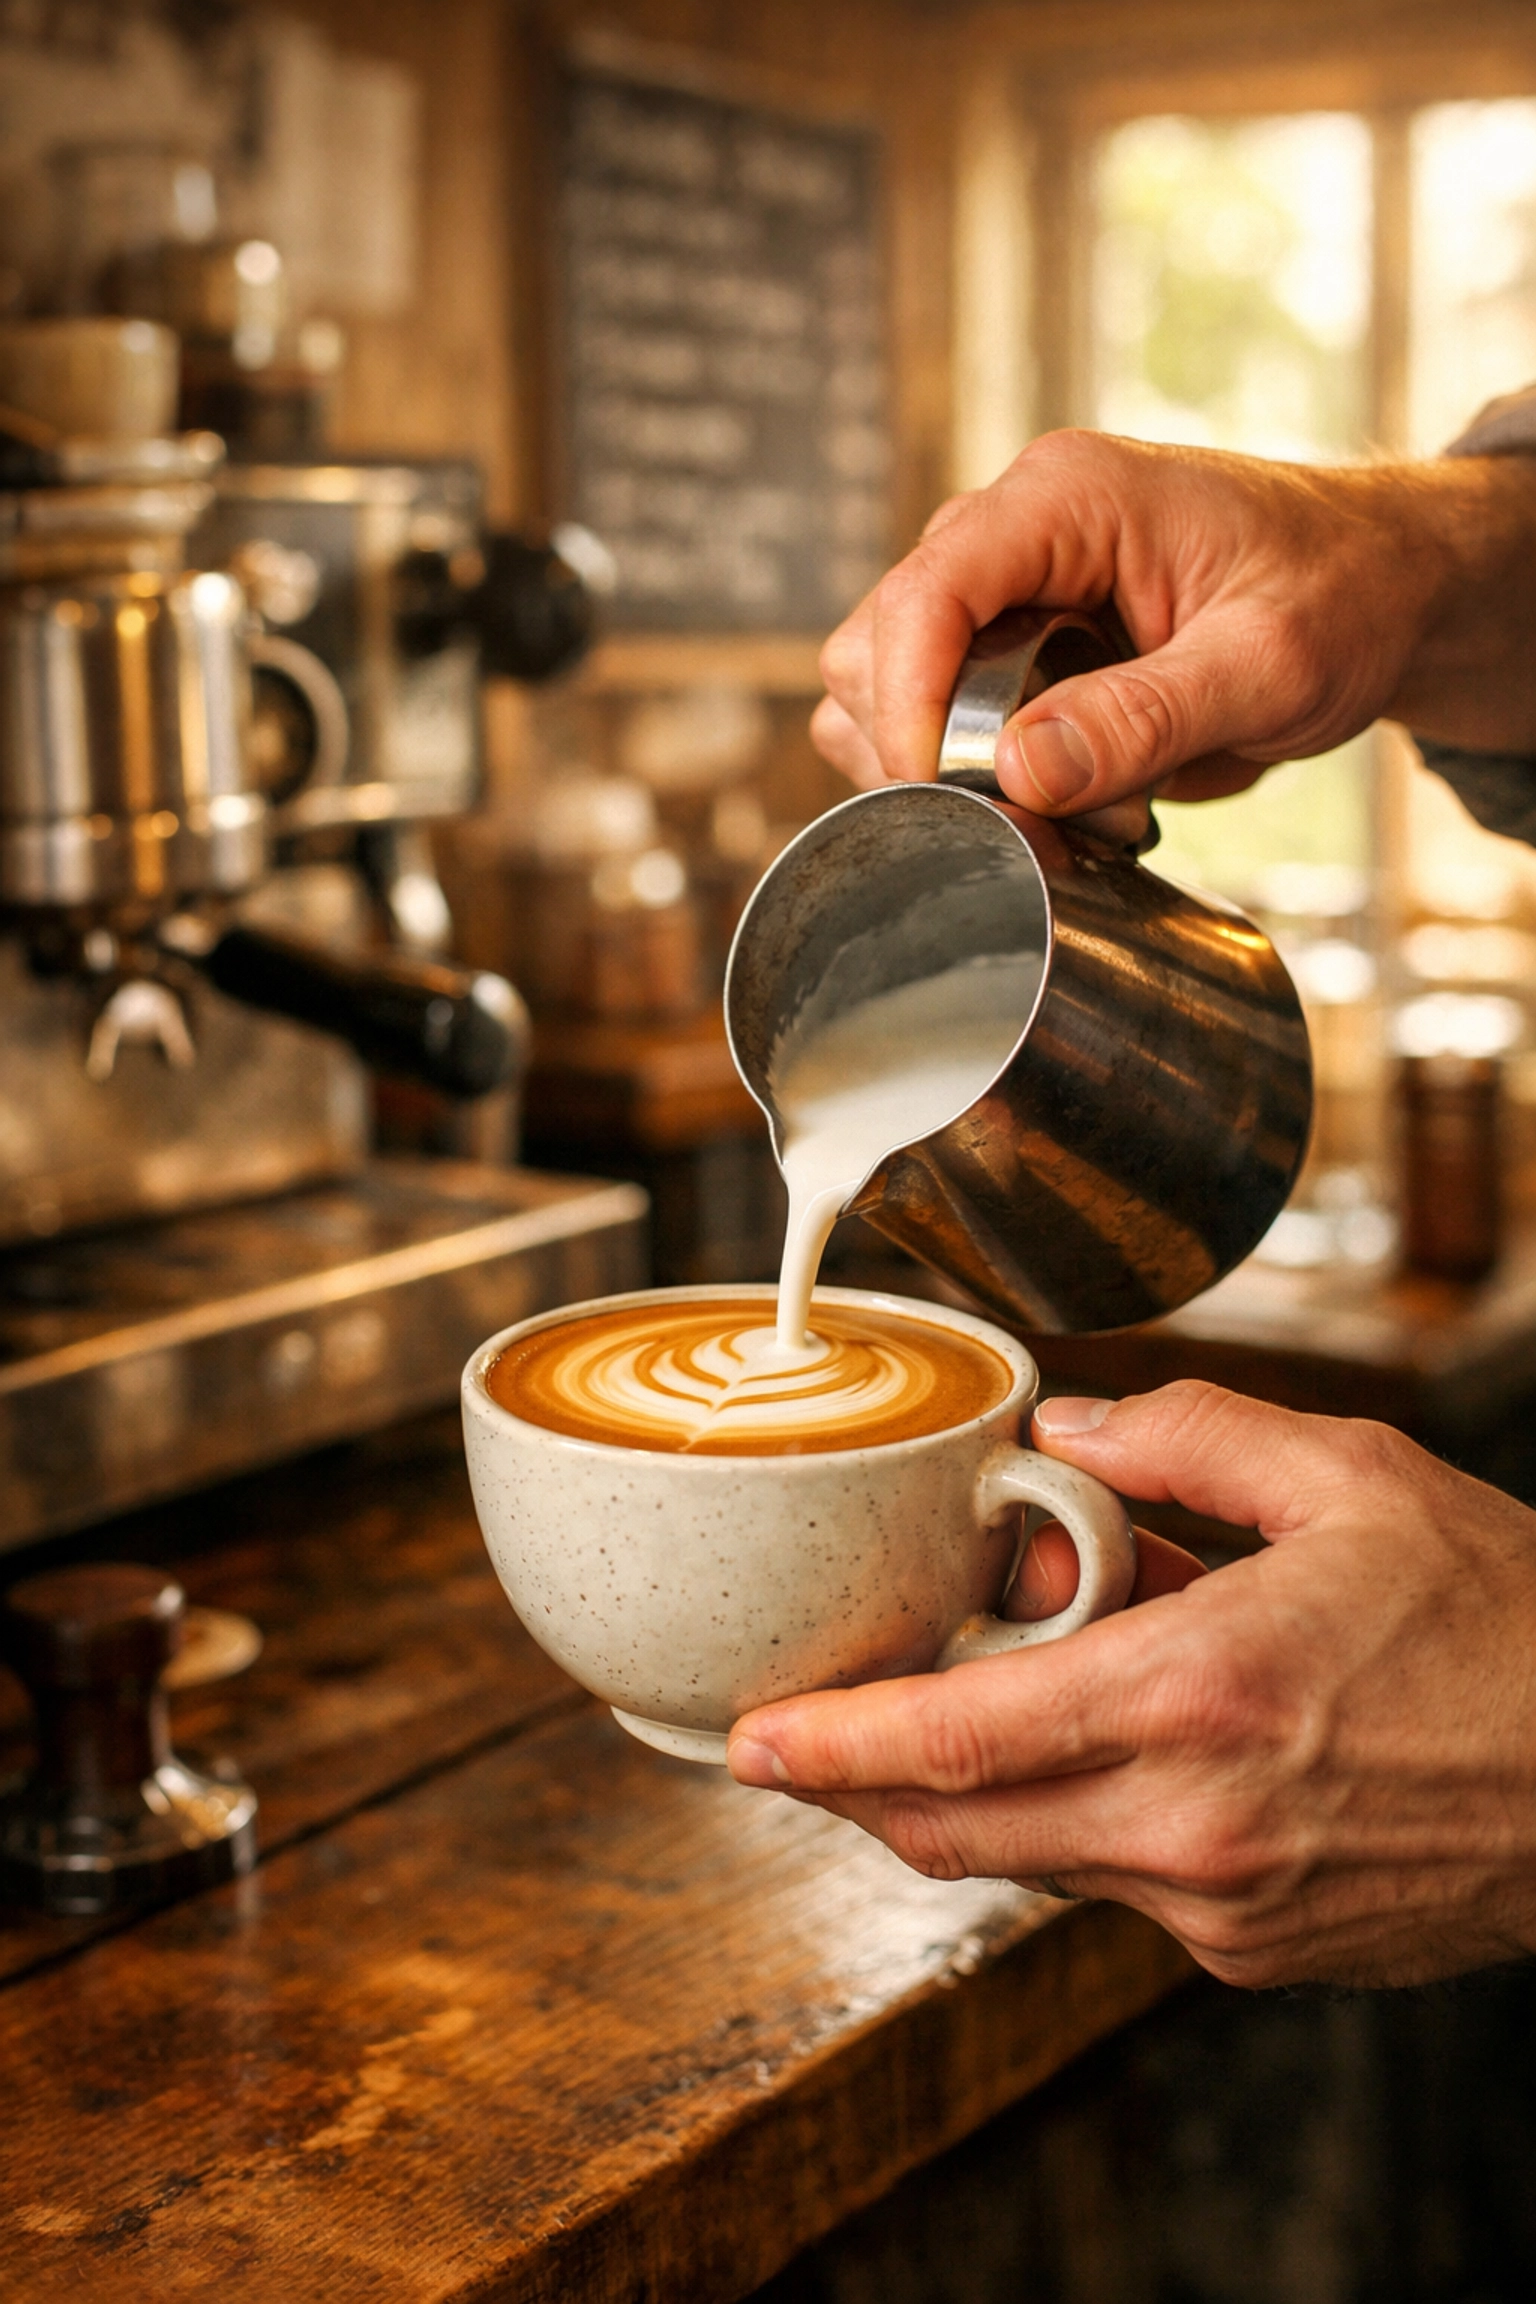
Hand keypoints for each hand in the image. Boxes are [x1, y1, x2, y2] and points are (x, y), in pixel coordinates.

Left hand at [727, 1382, 1535, 1987]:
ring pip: (1034, 1860)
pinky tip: (1126, 1744)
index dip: (835, 1745)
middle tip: (801, 1737)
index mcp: (1199, 1697)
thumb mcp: (1353, 1478)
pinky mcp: (1258, 1953)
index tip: (751, 1740)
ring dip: (979, 1792)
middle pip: (959, 1832)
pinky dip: (1086, 1817)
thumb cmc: (1508, 1621)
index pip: (962, 1741)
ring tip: (995, 1692)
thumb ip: (1191, 1439)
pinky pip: (1123, 1884)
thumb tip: (1073, 1425)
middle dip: (859, 1787)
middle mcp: (1195, 1824)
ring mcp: (1225, 1908)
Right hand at [810, 430, 1535, 814]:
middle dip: (919, 744)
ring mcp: (1001, 587)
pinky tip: (1040, 791)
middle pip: (876, 642)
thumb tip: (1018, 773)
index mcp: (1064, 498)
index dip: (908, 705)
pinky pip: (928, 711)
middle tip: (1015, 816)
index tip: (949, 796)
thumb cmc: (1345, 597)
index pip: (926, 595)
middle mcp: (1011, 530)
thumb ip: (1146, 719)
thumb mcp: (1269, 666)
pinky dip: (956, 768)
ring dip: (934, 761)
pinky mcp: (1006, 642)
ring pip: (880, 681)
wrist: (1387, 589)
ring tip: (1041, 803)